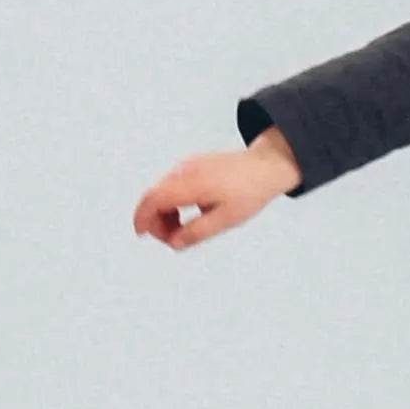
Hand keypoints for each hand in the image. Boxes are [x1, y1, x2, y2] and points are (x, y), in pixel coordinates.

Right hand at [132, 134, 299, 248]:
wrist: (267, 166)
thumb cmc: (250, 191)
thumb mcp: (226, 219)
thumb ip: (197, 232)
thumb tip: (174, 243)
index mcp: (190, 184)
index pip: (153, 200)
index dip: (142, 218)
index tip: (142, 234)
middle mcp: (184, 171)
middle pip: (155, 196)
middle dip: (156, 220)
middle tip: (172, 239)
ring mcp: (188, 165)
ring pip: (163, 190)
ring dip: (166, 212)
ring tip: (183, 229)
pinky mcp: (194, 165)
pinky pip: (174, 184)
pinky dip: (174, 201)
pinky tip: (191, 212)